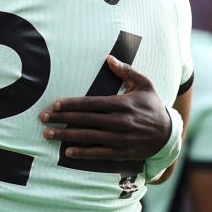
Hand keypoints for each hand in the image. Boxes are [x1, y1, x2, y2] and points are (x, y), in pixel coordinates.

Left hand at [40, 56, 169, 159]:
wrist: (169, 135)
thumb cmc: (153, 106)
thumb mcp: (145, 84)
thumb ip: (127, 71)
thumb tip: (109, 58)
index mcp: (122, 104)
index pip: (90, 103)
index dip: (71, 104)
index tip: (54, 104)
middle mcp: (118, 122)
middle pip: (84, 120)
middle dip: (61, 119)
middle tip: (43, 118)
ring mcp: (119, 139)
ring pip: (87, 137)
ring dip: (66, 135)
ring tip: (48, 134)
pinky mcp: (121, 152)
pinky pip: (98, 153)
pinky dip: (82, 153)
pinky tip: (67, 152)